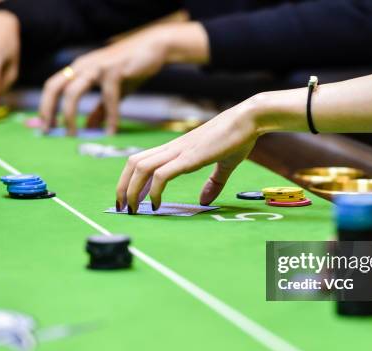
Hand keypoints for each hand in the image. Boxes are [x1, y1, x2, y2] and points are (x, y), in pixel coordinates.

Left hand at [39, 22, 208, 135]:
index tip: (46, 128)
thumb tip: (89, 129)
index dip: (46, 106)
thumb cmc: (131, 69)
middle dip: (48, 109)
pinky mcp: (113, 71)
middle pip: (54, 86)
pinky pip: (108, 99)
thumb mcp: (112, 92)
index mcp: (79, 69)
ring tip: (73, 135)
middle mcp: (83, 66)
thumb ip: (99, 110)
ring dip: (69, 115)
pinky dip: (110, 117)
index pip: (53, 86)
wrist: (152, 48)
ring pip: (73, 92)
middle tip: (49, 131)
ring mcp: (96, 67)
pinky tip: (112, 131)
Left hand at [116, 102, 258, 213]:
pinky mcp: (189, 157)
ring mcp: (179, 151)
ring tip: (133, 209)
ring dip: (132, 190)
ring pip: (141, 168)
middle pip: (133, 163)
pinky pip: (161, 174)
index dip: (130, 179)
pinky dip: (153, 191)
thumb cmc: (238, 137)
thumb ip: (214, 183)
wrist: (249, 119)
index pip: (141, 160)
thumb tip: (205, 201)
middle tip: (122, 208)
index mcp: (177, 148)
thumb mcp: (224, 164)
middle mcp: (173, 148)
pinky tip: (155, 204)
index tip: (130, 199)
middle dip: (123, 187)